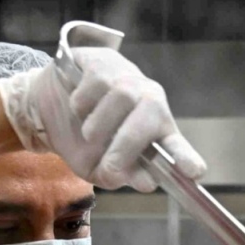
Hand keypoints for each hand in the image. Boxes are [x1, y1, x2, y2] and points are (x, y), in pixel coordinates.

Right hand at [0, 20, 207, 191]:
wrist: (49, 103)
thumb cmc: (83, 138)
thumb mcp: (99, 166)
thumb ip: (121, 175)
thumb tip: (146, 182)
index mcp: (154, 130)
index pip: (175, 144)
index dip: (185, 157)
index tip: (195, 172)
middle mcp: (149, 100)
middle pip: (147, 118)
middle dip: (126, 149)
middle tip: (108, 168)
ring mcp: (127, 77)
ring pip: (120, 100)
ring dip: (97, 127)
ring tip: (88, 132)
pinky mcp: (103, 61)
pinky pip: (95, 85)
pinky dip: (81, 104)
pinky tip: (79, 107)